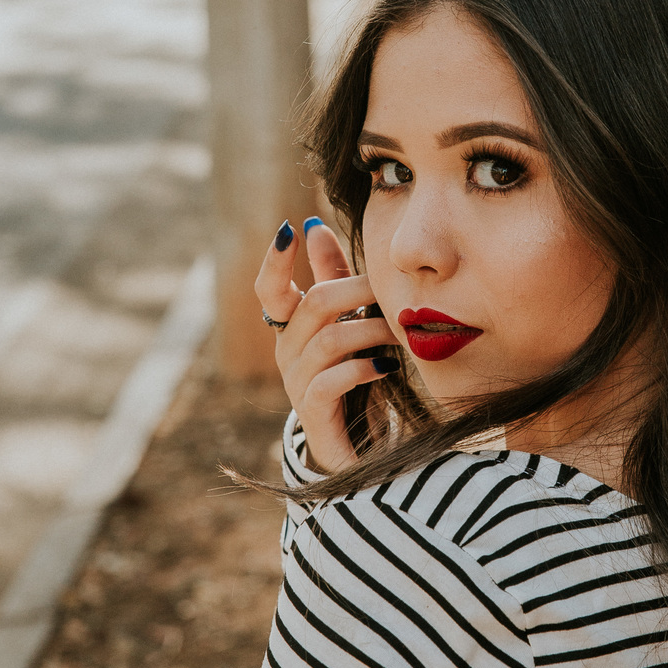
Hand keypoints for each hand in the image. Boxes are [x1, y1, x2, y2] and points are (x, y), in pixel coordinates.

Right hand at [254, 218, 399, 472]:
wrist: (355, 443)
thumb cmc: (352, 371)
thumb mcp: (344, 319)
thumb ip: (330, 276)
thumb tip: (313, 224)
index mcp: (291, 326)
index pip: (269, 288)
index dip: (276, 260)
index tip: (291, 229)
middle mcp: (287, 352)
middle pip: (314, 304)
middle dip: (356, 289)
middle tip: (389, 286)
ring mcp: (297, 383)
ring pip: (330, 340)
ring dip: (371, 330)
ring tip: (398, 332)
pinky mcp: (314, 411)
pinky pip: (332, 380)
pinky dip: (362, 368)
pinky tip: (385, 367)